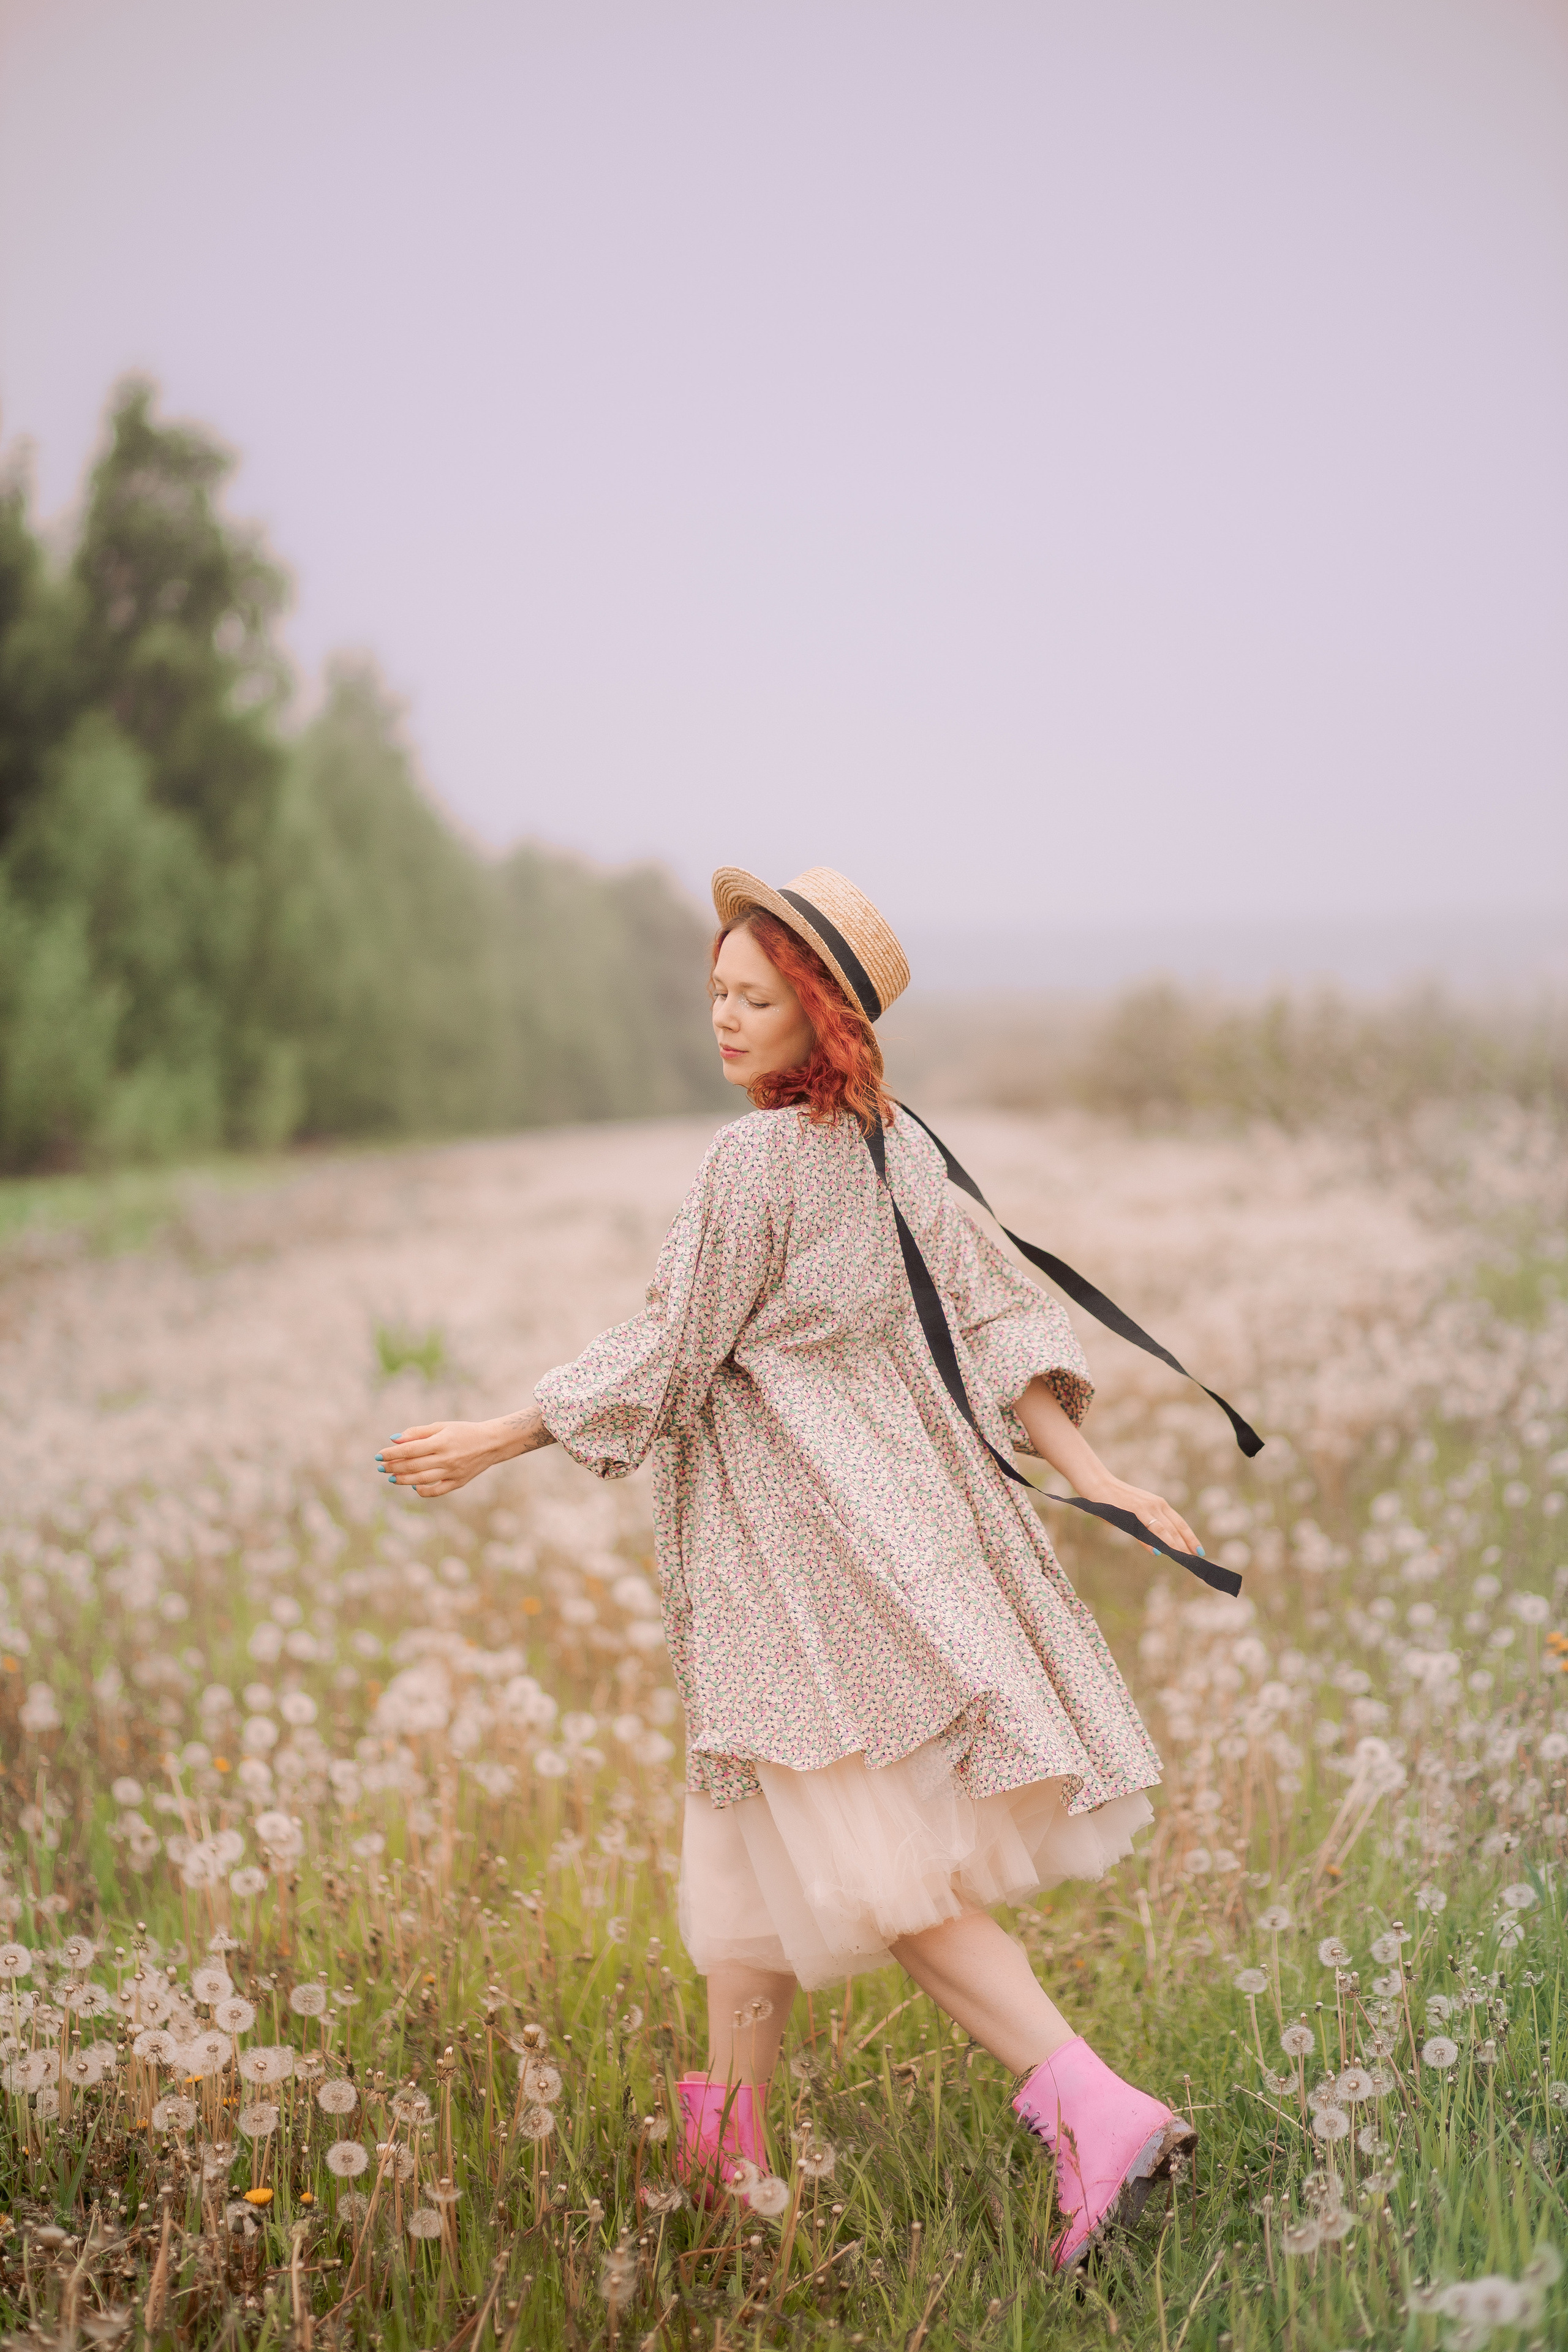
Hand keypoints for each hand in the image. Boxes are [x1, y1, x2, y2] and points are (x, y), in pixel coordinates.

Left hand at [376, 1406, 554, 1497]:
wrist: (491, 1443)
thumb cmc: (463, 1431)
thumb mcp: (441, 1426)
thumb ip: (418, 1433)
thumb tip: (394, 1439)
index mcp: (441, 1442)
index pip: (409, 1449)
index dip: (391, 1453)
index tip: (378, 1455)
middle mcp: (446, 1458)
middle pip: (412, 1466)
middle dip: (393, 1467)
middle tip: (380, 1467)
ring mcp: (452, 1472)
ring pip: (421, 1480)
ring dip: (402, 1479)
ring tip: (391, 1477)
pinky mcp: (458, 1482)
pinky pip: (436, 1490)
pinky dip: (422, 1490)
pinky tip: (413, 1486)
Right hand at [1079, 1475, 1199, 1558]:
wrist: (1100, 1485)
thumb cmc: (1118, 1502)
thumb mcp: (1138, 1514)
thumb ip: (1149, 1527)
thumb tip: (1158, 1547)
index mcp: (1160, 1504)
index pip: (1180, 1524)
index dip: (1191, 1538)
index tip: (1199, 1551)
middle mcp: (1157, 1504)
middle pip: (1176, 1528)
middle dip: (1185, 1545)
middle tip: (1193, 1559)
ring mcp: (1146, 1506)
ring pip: (1164, 1529)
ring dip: (1173, 1544)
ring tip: (1181, 1557)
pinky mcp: (1134, 1509)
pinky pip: (1146, 1528)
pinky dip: (1151, 1541)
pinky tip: (1157, 1551)